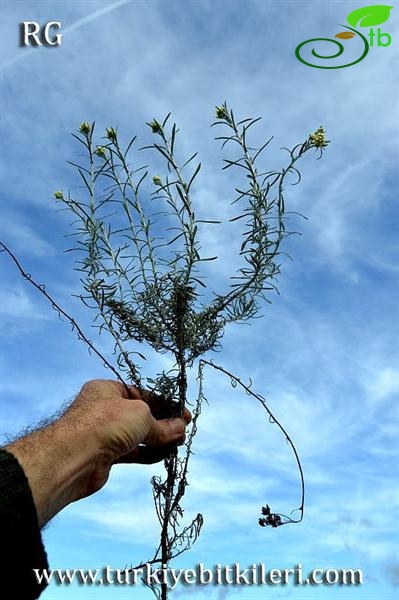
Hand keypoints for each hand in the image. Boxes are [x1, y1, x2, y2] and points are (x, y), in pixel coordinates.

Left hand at [6, 379, 190, 526]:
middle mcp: (104, 410)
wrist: (74, 457)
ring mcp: (104, 434)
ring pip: (138, 435)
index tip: (184, 413)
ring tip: (180, 443)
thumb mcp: (141, 415)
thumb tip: (180, 428)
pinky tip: (166, 454)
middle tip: (184, 429)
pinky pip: (132, 452)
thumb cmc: (105, 423)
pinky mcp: (105, 456)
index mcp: (107, 390)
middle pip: (141, 415)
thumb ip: (162, 425)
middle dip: (164, 423)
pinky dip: (149, 453)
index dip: (165, 403)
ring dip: (159, 439)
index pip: (142, 393)